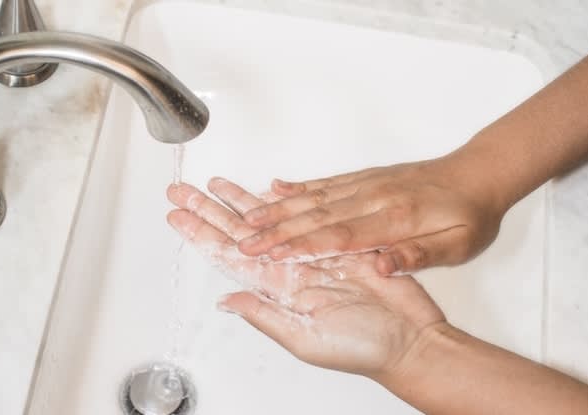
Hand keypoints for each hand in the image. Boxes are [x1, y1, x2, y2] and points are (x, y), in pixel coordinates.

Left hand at [166, 178, 445, 376]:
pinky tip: (267, 190)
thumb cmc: (361, 348)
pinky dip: (285, 202)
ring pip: (267, 219)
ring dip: (240, 200)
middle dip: (210, 210)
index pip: (228, 256)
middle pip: (238, 233)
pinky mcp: (337, 241)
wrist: (409, 338)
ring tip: (216, 183)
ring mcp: (311, 252)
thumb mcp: (306, 339)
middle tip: (184, 191)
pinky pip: (303, 215)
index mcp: (276, 291)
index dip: (201, 235)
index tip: (179, 216)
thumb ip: (265, 316)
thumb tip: (226, 301)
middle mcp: (288, 268)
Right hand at [237, 159, 505, 274]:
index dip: (301, 246)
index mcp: (395, 219)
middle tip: (244, 241)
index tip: (271, 255)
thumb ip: (419, 255)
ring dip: (279, 208)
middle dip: (276, 230)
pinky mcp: (365, 178)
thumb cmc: (470, 214)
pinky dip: (298, 186)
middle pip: (316, 215)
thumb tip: (383, 265)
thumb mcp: (459, 245)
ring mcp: (367, 185)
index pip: (339, 236)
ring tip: (248, 217)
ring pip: (314, 197)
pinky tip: (277, 188)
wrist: (479, 174)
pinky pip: (326, 182)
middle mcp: (373, 198)